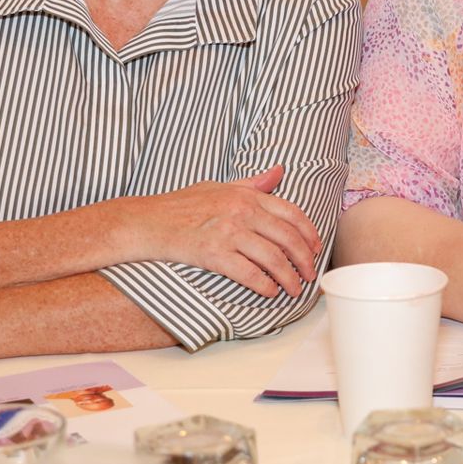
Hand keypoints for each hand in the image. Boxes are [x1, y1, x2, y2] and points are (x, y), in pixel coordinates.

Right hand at [119, 165, 319, 296]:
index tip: (316, 249)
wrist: (146, 222)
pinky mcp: (213, 254)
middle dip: (304, 260)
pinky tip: (269, 292)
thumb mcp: (218, 187)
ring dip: (289, 278)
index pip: (291, 213)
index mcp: (246, 195)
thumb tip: (279, 171)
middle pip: (288, 238)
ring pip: (273, 259)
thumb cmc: (180, 205)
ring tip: (294, 290)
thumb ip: (252, 184)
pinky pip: (249, 273)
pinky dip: (264, 285)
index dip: (309, 234)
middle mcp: (242, 211)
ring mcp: (228, 232)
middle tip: (309, 275)